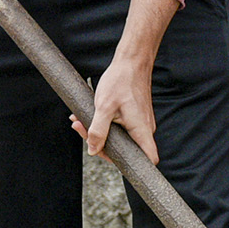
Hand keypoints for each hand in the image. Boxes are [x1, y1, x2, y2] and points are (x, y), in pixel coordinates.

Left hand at [84, 47, 157, 164]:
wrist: (131, 61)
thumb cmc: (121, 81)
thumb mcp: (104, 107)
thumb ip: (98, 131)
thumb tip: (93, 150)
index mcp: (141, 130)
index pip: (148, 160)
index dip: (133, 166)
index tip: (109, 157)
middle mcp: (144, 129)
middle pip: (126, 150)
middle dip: (101, 144)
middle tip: (81, 130)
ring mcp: (140, 123)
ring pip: (120, 137)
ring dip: (99, 132)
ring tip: (79, 121)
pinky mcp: (134, 117)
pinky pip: (119, 127)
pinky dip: (104, 124)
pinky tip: (88, 116)